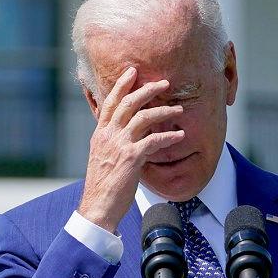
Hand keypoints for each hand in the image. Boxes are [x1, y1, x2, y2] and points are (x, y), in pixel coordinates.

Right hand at [78, 67, 183, 232]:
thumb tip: (129, 136)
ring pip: (143, 117)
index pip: (110, 103)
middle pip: (129, 103)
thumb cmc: (102, 185)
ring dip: (163, 110)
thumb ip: (114, 143)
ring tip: (178, 109)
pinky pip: (154, 140)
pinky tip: (179, 135)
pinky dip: (168, 136)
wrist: (97, 206)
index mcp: (100, 134)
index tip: (132, 71)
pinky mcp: (132, 158)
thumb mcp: (102, 158)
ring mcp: (119, 145)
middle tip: (164, 83)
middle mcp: (108, 135)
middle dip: (147, 89)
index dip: (121, 85)